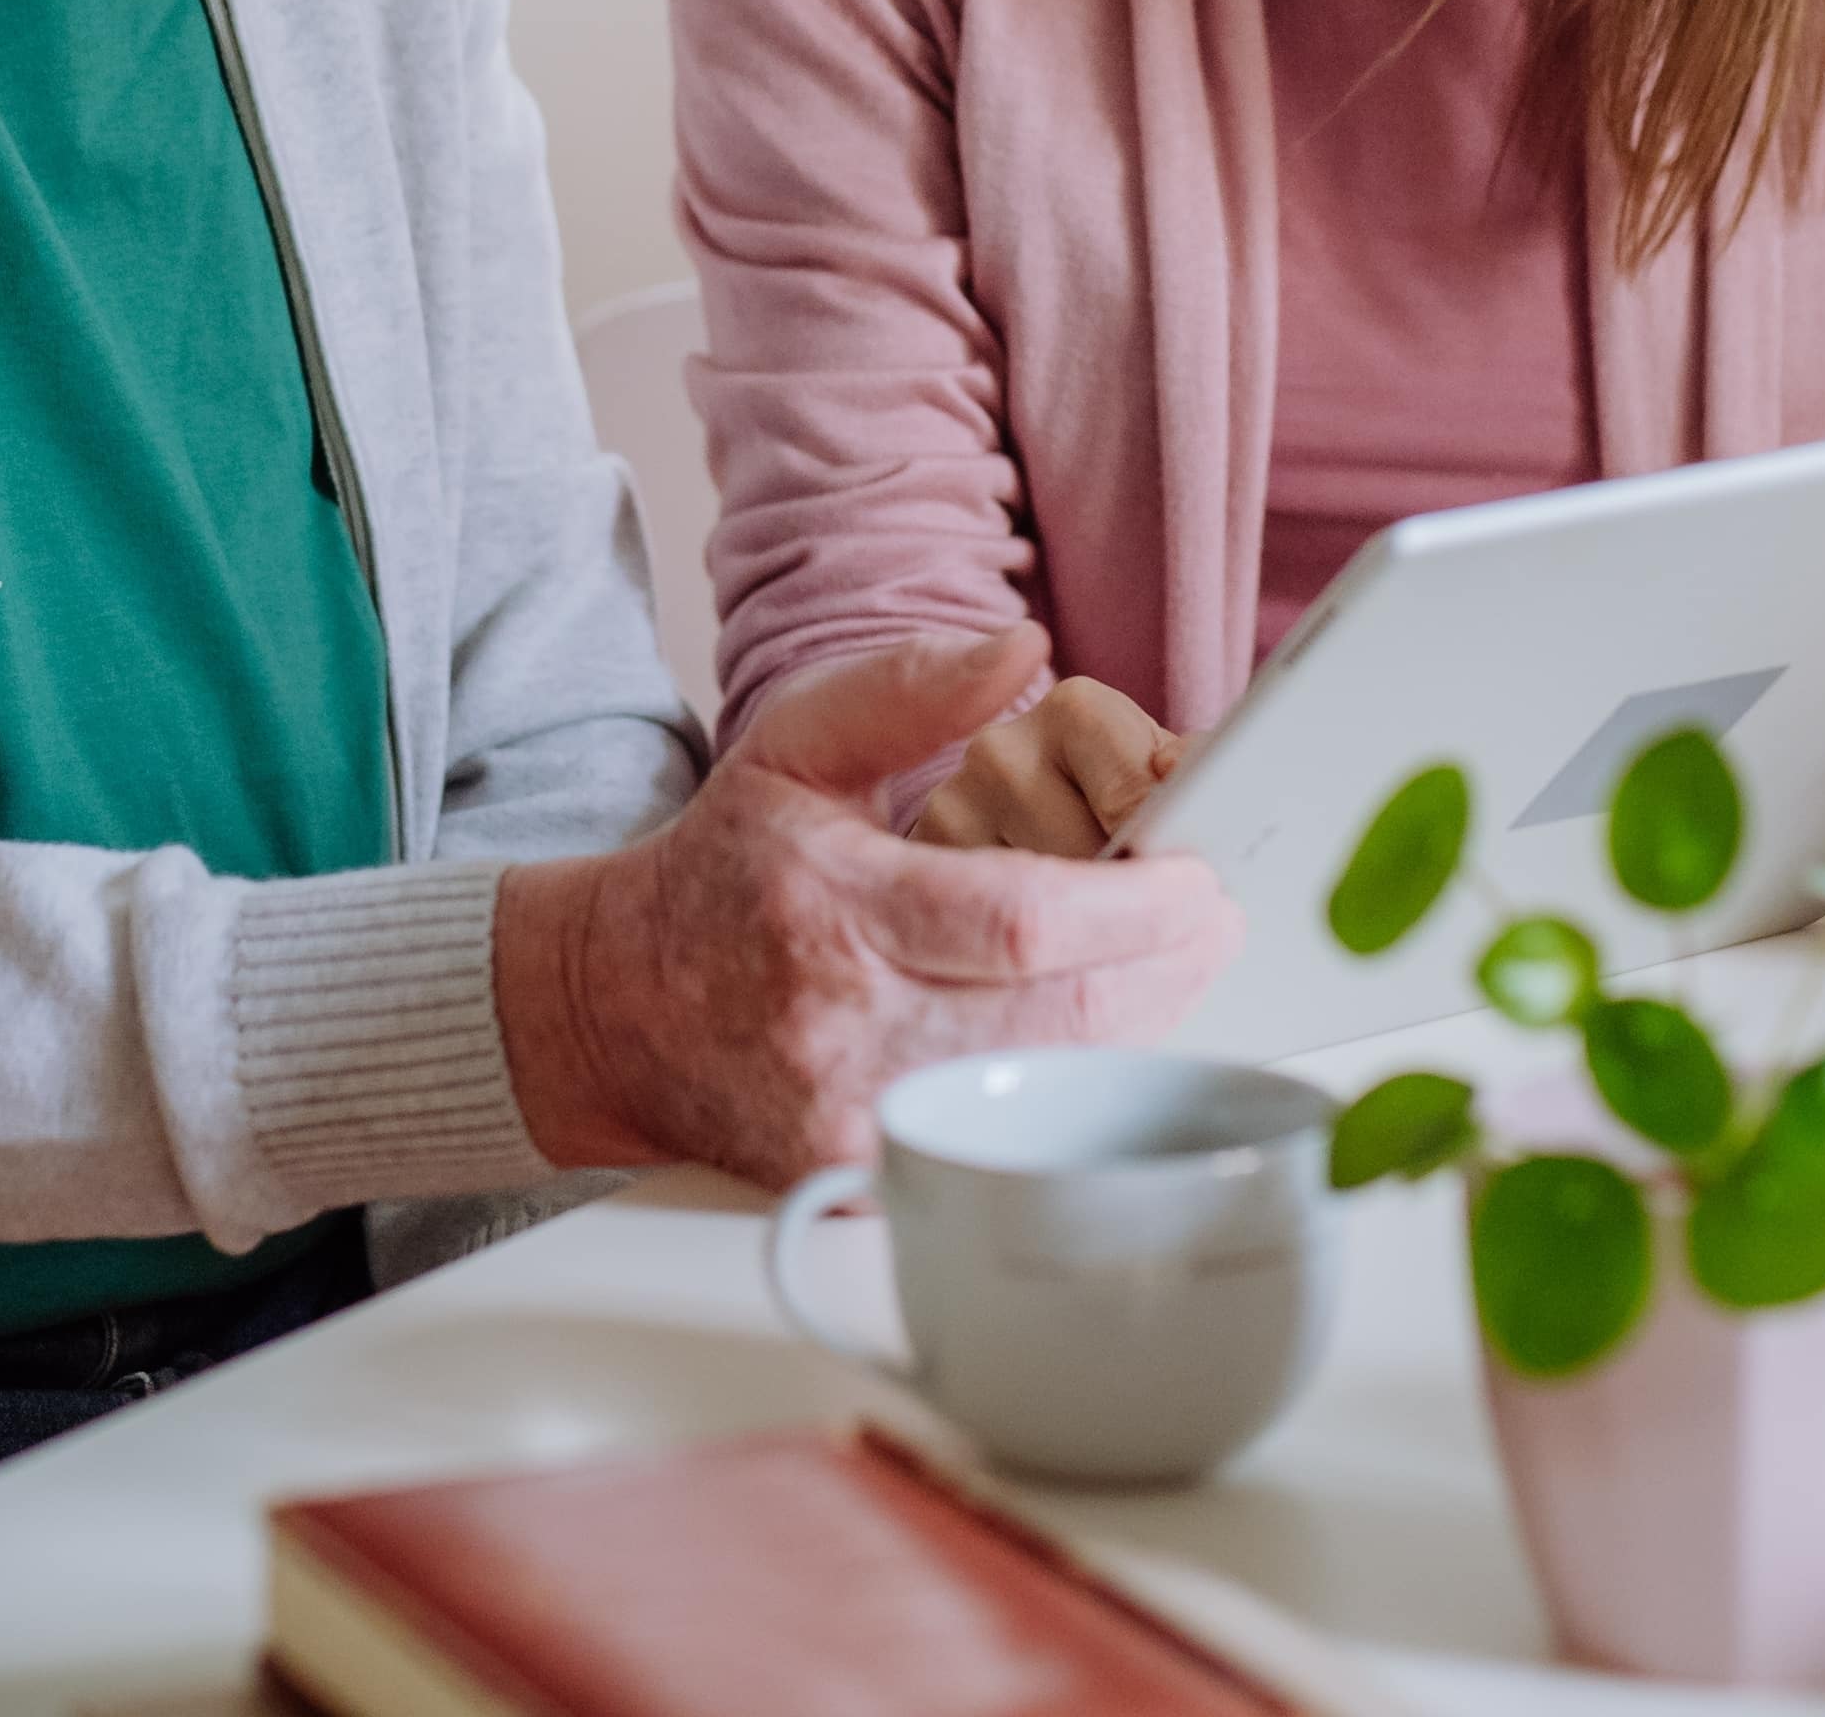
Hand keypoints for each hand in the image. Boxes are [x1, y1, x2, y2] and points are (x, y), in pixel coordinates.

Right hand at [493, 628, 1242, 1182]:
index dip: (1136, 908)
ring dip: (1136, 1024)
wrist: (614, 1009)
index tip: (1195, 877)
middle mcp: (846, 1025)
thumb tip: (1021, 645)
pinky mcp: (860, 1179)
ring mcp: (854, 1117)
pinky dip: (1067, 1084)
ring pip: (1048, 1084)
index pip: (1023, 921)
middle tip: (1210, 916)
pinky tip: (1093, 1032)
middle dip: (1165, 964)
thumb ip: (911, 687)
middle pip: (1063, 1015)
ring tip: (1169, 960)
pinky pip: (1002, 1133)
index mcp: (835, 907)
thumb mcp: (794, 744)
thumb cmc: (724, 870)